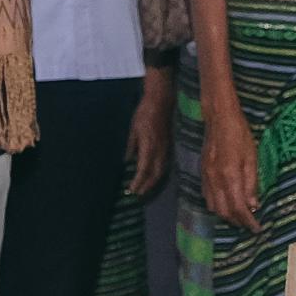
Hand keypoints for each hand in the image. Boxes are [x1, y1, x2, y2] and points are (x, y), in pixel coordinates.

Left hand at [125, 71, 172, 197]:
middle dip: (146, 186)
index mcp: (149, 146)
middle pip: (154, 174)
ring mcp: (165, 148)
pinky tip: (152, 176)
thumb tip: (128, 161)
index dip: (137, 182)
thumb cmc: (144, 113)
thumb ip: (131, 146)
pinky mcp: (168, 146)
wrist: (161, 101)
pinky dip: (158, 174)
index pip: (143, 170)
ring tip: (143, 189)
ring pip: (161, 171)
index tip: (130, 190)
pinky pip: (164, 164)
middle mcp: (159, 150)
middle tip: (136, 195)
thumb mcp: (133, 129)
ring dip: (152, 182)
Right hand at [202, 98, 261, 231]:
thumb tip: (253, 206)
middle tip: (250, 224)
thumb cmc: (239, 135)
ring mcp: (206, 178)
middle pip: (224, 212)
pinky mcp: (202, 174)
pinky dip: (217, 206)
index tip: (257, 228)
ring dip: (227, 216)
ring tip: (240, 216)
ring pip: (214, 207)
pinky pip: (207, 197)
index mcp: (230, 176)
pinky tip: (227, 203)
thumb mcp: (252, 158)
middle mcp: (215, 180)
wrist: (219, 118)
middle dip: (237, 222)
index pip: (238, 208)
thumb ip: (251, 183)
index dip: (248, 221)